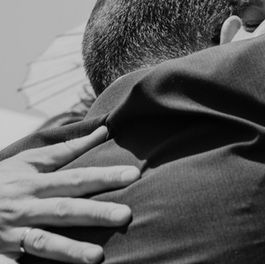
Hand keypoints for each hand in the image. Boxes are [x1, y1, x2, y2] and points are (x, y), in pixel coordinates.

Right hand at [0, 126, 139, 262]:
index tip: (133, 175)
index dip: (104, 176)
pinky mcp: (4, 252)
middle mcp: (27, 207)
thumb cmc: (1, 180)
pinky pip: (18, 263)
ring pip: (45, 242)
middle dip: (96, 213)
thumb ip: (67, 150)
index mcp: (35, 183)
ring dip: (71, 250)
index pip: (76, 178)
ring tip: (98, 257)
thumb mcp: (28, 161)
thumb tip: (103, 132)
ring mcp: (14, 233)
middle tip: (126, 214)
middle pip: (65, 209)